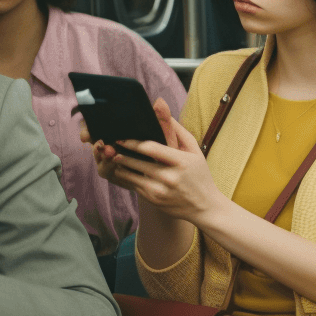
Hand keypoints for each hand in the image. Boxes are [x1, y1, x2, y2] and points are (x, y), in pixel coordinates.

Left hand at [99, 99, 223, 223]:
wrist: (204, 206)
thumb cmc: (199, 175)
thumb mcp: (194, 151)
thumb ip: (178, 131)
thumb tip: (162, 110)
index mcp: (181, 161)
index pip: (150, 148)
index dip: (132, 142)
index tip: (121, 137)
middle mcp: (169, 176)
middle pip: (136, 161)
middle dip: (121, 153)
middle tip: (110, 145)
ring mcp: (159, 190)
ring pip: (130, 174)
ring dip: (120, 165)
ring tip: (114, 156)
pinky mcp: (152, 199)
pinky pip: (132, 185)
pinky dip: (125, 176)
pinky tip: (122, 169)